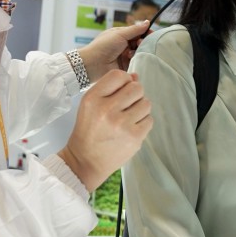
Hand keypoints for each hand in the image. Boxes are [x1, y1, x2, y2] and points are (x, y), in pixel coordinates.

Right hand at [58, 70, 151, 190]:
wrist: (86, 161)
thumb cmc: (89, 130)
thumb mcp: (91, 104)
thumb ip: (112, 88)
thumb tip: (135, 76)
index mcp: (93, 98)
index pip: (119, 75)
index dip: (125, 81)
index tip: (121, 91)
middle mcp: (107, 109)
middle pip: (137, 88)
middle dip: (135, 95)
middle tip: (126, 106)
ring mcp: (122, 124)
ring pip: (146, 103)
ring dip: (140, 109)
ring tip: (128, 118)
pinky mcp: (134, 137)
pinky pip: (149, 120)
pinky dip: (143, 123)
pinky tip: (131, 129)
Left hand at [78, 20, 150, 78]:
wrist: (93, 64)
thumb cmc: (103, 46)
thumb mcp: (120, 34)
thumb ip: (135, 29)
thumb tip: (147, 22)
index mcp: (121, 35)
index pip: (137, 32)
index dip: (145, 32)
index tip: (152, 34)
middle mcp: (124, 44)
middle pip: (139, 42)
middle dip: (142, 42)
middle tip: (140, 43)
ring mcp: (125, 55)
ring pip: (138, 52)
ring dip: (137, 51)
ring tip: (130, 52)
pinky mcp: (126, 65)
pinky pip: (136, 61)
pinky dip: (135, 59)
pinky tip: (130, 58)